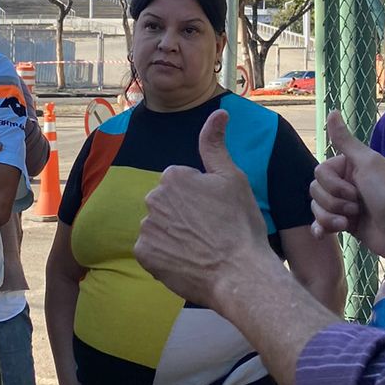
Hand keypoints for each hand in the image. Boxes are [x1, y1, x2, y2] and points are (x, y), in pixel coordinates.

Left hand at [135, 111, 266, 308]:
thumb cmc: (240, 225)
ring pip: (158, 227)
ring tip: (200, 247)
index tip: (215, 213)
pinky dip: (165, 256)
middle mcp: (153, 198)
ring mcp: (147, 227)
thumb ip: (215, 143)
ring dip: (173, 235)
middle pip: (166, 204)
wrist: (240, 273)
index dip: (200, 198)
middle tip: (209, 231)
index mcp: (173, 177)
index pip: (180, 184)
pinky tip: (187, 260)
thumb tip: (218, 111)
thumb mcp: (233, 177)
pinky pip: (151, 250)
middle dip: (182, 214)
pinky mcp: (144, 254)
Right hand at [310, 112, 384, 264]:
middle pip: (315, 190)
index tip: (355, 191)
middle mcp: (345, 183)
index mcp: (349, 166)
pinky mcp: (345, 224)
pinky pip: (320, 224)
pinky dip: (321, 228)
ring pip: (316, 207)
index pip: (319, 172)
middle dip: (333, 202)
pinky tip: (323, 234)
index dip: (333, 185)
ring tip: (352, 221)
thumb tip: (331, 111)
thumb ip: (345, 141)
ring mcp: (344, 204)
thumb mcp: (367, 163)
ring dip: (330, 217)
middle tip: (357, 208)